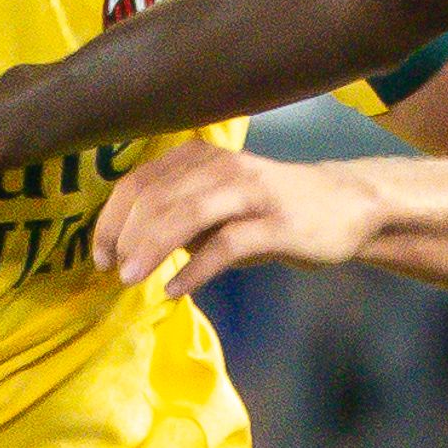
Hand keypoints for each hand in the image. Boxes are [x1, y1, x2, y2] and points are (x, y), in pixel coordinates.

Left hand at [95, 139, 388, 292]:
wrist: (347, 206)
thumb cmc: (273, 209)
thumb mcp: (219, 202)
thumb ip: (179, 214)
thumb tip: (127, 246)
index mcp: (200, 157)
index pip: (139, 183)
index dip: (112, 220)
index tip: (100, 256)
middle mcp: (222, 167)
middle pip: (157, 198)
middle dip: (126, 237)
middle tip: (113, 271)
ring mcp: (251, 192)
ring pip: (186, 214)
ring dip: (151, 249)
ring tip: (131, 279)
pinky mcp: (276, 223)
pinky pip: (226, 245)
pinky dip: (195, 270)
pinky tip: (174, 289)